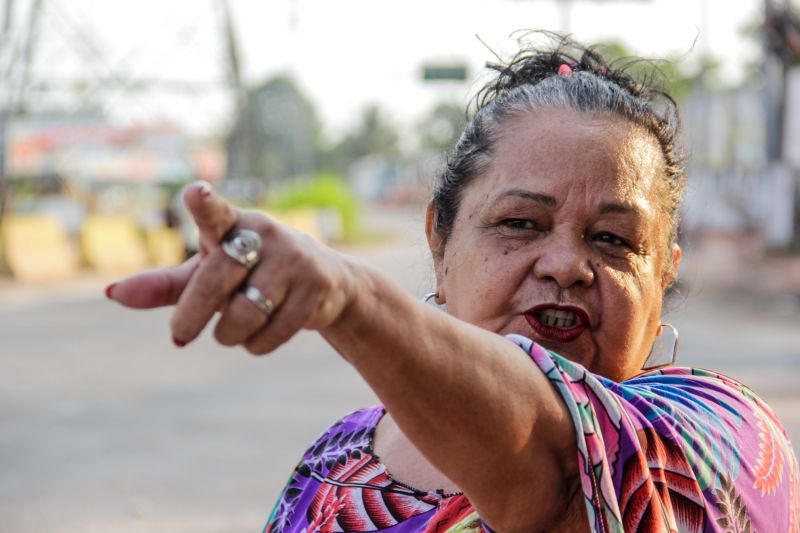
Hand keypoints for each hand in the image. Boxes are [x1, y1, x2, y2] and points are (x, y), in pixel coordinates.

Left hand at [108, 181, 356, 353]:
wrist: (325, 281)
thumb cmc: (251, 271)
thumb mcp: (209, 272)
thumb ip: (165, 284)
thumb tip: (112, 294)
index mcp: (234, 222)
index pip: (215, 213)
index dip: (204, 205)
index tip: (195, 193)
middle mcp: (266, 233)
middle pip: (217, 281)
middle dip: (191, 316)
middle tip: (178, 337)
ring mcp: (295, 259)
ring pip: (245, 315)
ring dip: (229, 336)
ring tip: (232, 332)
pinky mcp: (317, 287)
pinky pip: (272, 333)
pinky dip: (256, 345)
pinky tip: (261, 335)